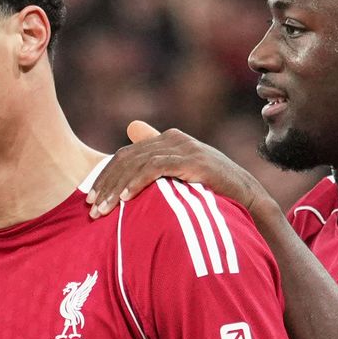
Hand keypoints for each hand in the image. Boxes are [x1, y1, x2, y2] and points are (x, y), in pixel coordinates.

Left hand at [86, 122, 274, 219]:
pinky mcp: (193, 160)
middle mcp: (174, 138)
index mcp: (167, 140)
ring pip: (138, 164)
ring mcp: (184, 147)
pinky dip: (138, 183)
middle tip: (91, 208)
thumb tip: (131, 128)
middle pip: (127, 159)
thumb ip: (156, 157)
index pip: (125, 155)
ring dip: (117, 189)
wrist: (248, 199)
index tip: (90, 199)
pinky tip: (126, 199)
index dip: (105, 176)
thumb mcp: (180, 174)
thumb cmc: (212, 189)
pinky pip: (156, 168)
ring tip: (103, 210)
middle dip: (106, 185)